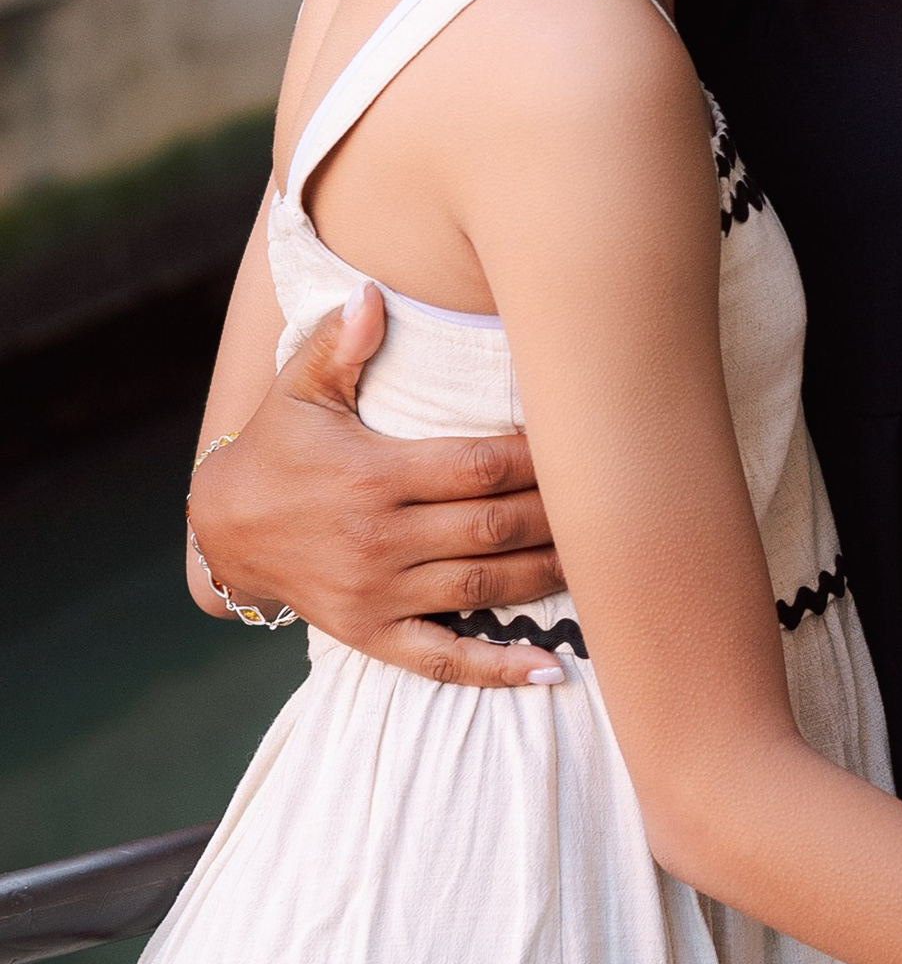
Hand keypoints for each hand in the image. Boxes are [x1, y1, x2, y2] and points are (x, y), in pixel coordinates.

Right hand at [189, 288, 567, 688]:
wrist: (223, 532)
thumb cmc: (277, 449)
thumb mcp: (298, 391)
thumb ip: (341, 345)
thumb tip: (372, 293)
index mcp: (373, 476)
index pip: (479, 467)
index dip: (539, 460)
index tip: (584, 443)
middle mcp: (379, 539)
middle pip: (494, 527)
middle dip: (560, 515)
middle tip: (615, 500)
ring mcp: (377, 594)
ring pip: (485, 587)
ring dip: (550, 575)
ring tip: (606, 561)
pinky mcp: (372, 635)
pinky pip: (443, 660)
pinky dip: (499, 668)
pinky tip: (553, 670)